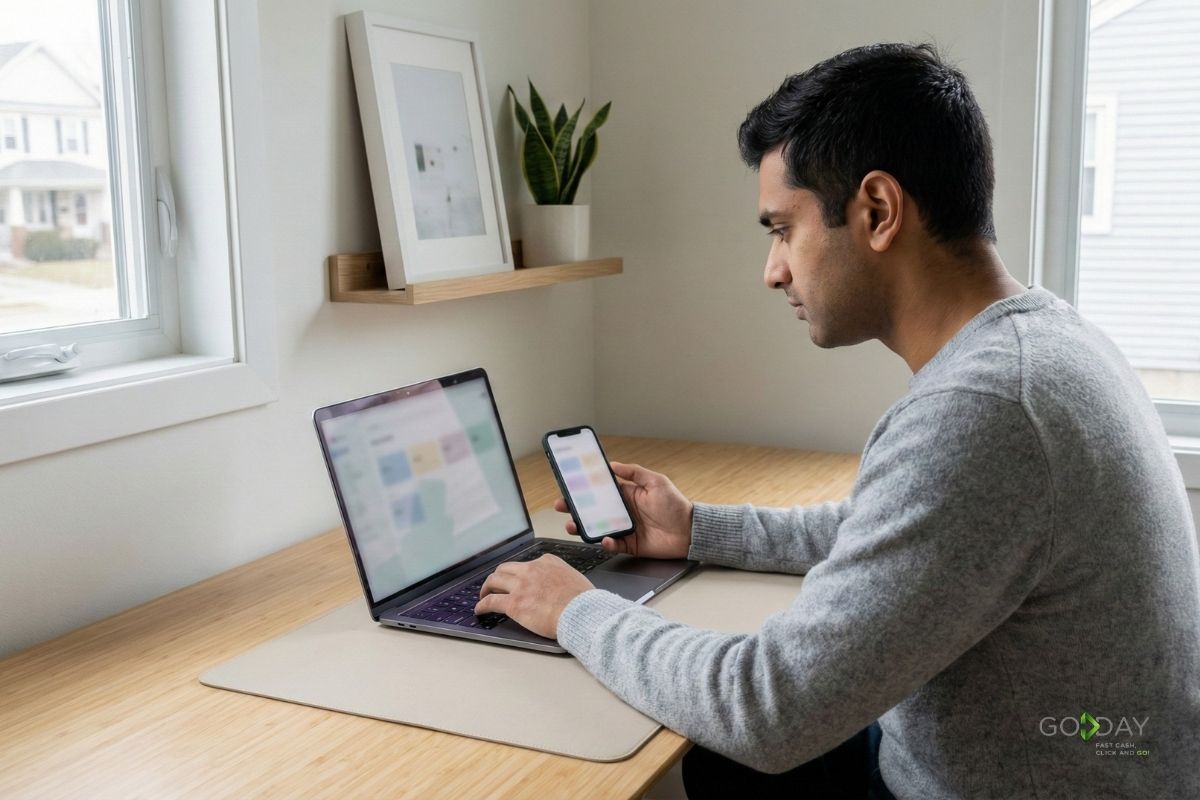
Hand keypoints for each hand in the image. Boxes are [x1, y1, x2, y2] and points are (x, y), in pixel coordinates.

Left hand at [474, 554, 593, 638]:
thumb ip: (561, 578)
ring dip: (487, 587)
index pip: (527, 564)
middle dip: (498, 577)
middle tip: (495, 586)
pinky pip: (491, 602)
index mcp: (547, 562)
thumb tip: (559, 587)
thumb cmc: (584, 601)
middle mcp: (531, 570)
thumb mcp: (574, 578)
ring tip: (484, 595)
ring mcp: (521, 586)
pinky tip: (479, 610)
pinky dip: (482, 605)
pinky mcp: (514, 604)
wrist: (582, 613)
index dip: (519, 573)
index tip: (517, 580)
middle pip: (506, 569)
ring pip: (494, 580)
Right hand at [556, 461, 693, 558]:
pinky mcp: (630, 545)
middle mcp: (622, 512)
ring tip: (572, 525)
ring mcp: (624, 529)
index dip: (585, 488)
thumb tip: (612, 464)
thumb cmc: (675, 505)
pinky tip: (605, 539)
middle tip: (561, 506)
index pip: (600, 491)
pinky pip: (613, 545)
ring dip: (583, 527)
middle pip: (593, 510)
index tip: (569, 485)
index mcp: (627, 495)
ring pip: (597, 528)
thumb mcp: (656, 481)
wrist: (690, 531)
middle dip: (575, 508)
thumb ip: (634, 473)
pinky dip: (606, 543)